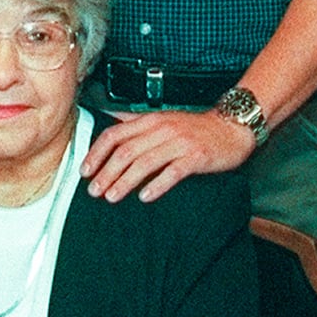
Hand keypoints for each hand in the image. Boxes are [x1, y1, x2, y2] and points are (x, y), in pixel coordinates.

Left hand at [81, 109, 255, 202]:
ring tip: (111, 197)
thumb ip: (136, 122)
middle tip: (94, 190)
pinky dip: (157, 185)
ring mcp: (179, 143)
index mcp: (149, 120)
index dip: (96, 153)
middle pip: (125, 151)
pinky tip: (145, 197)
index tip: (85, 170)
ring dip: (124, 182)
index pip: (114, 135)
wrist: (231, 127)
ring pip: (144, 163)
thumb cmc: (194, 128)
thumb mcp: (162, 119)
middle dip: (106, 172)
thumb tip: (108, 121)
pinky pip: (172, 172)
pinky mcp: (196, 157)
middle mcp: (161, 129)